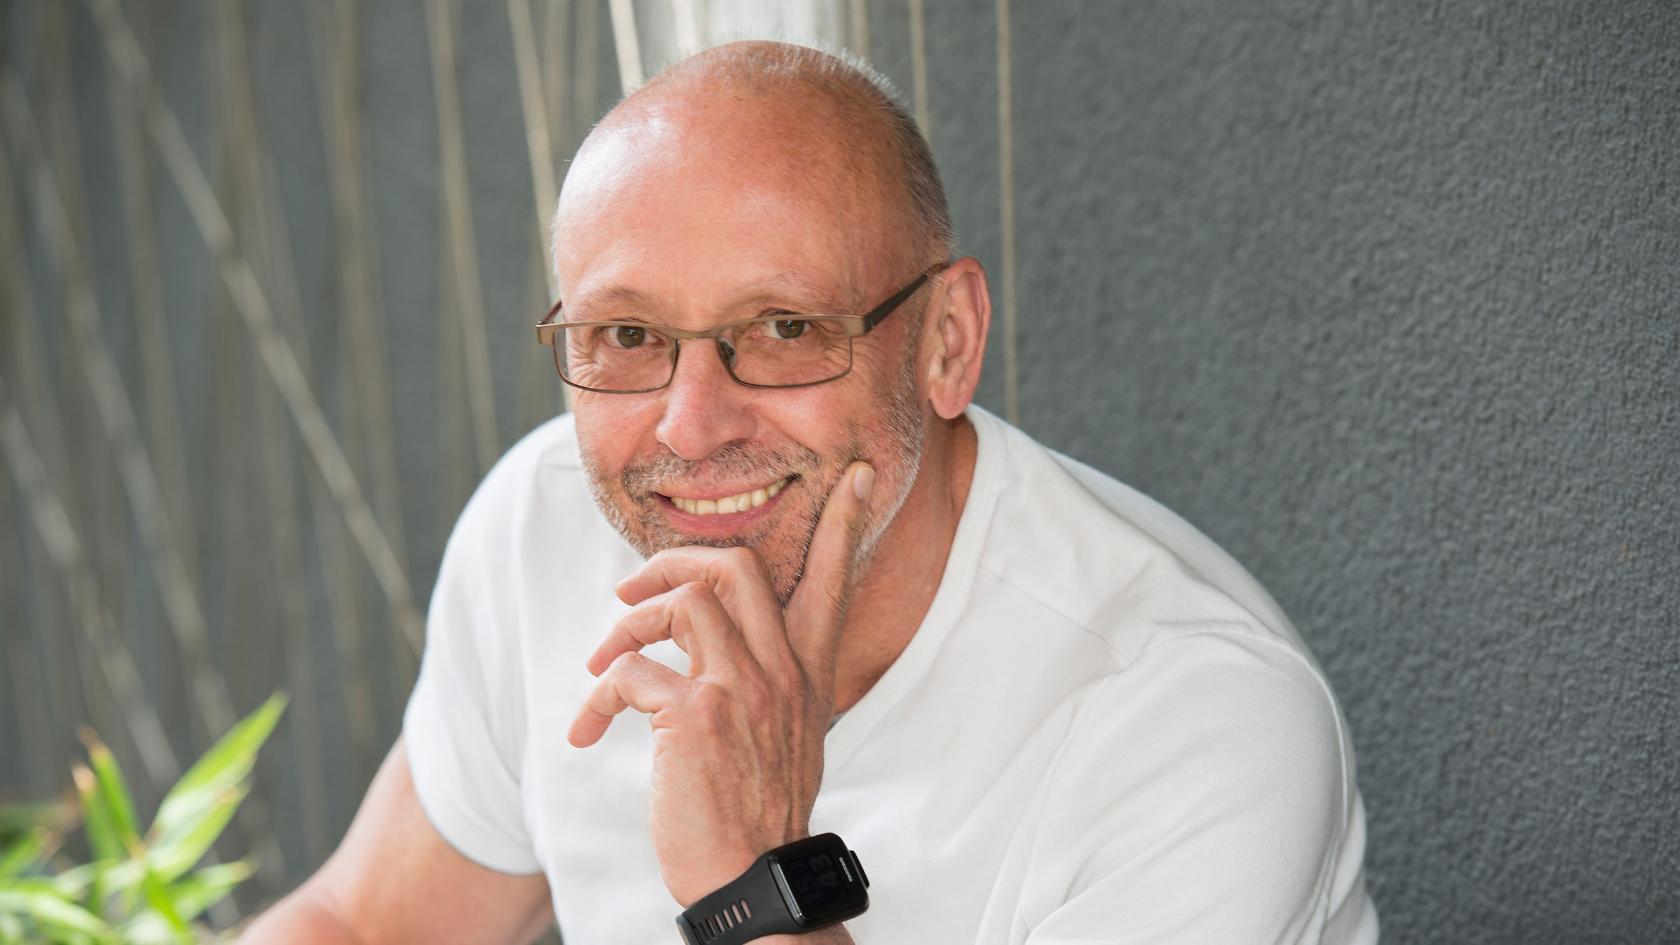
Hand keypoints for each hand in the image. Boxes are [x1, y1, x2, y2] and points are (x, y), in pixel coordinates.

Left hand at [567, 462, 875, 906]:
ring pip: (683, 602)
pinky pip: (632, 673)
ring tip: (600, 663)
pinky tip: (588, 732)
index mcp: (807, 672)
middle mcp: (783, 671)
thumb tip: (717, 652)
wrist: (752, 876)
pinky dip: (598, 697)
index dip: (844, 524)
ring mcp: (743, 689)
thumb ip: (766, 682)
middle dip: (672, 562)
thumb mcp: (786, 734)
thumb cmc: (757, 808)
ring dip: (628, 626)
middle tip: (631, 591)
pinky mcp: (696, 718)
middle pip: (738, 566)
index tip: (854, 474)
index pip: (832, 581)